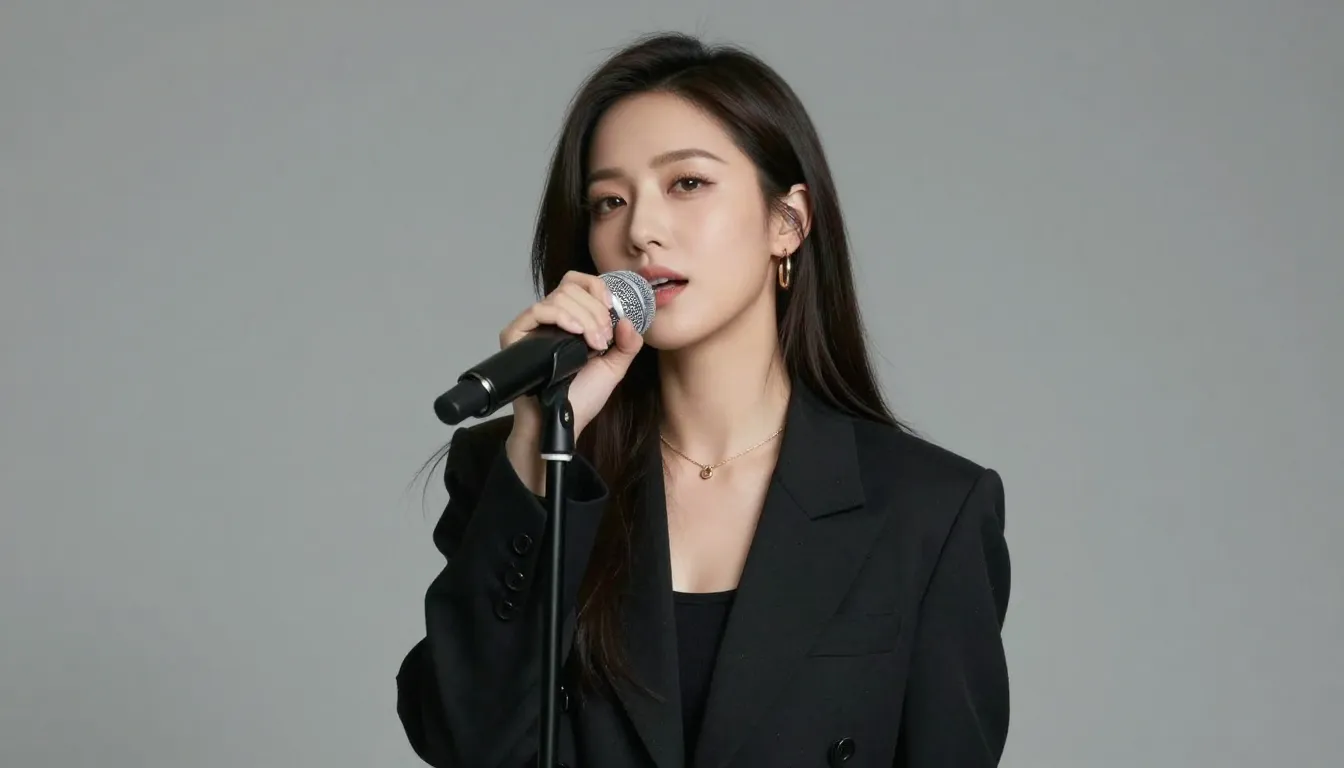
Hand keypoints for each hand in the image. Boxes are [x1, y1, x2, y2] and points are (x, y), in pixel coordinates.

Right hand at [500, 271, 643, 491]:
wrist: (564, 420)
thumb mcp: (613, 367)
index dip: (596, 288)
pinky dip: (561, 315)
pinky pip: (537, 310)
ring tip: (593, 344)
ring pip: (558, 296)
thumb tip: (628, 321)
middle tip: (603, 339)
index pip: (578, 283)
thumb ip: (627, 344)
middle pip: (571, 287)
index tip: (611, 308)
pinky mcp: (515, 335)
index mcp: (571, 320)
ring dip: (584, 316)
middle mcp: (550, 319)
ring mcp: (532, 326)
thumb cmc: (582, 397)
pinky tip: (575, 332)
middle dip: (595, 310)